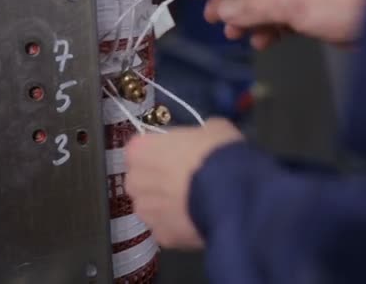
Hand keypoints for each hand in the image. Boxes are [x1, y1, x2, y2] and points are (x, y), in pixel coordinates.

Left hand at [125, 118, 243, 248]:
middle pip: (142, 180)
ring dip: (168, 206)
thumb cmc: (217, 153)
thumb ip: (199, 133)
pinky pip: (169, 228)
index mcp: (140, 150)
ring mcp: (146, 212)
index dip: (161, 152)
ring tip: (195, 203)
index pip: (141, 149)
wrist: (231, 194)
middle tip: (186, 180)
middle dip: (159, 181)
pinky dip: (180, 226)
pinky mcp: (162, 237)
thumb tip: (205, 137)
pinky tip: (200, 220)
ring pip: (153, 208)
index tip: (178, 155)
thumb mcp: (214, 128)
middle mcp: (134, 181)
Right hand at [190, 0, 365, 48]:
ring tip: (234, 34)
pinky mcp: (309, 6)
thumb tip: (220, 10)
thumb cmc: (339, 2)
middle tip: (214, 19)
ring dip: (247, 16)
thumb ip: (251, 8)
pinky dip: (268, 26)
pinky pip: (279, 13)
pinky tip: (261, 42)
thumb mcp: (291, 4)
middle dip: (231, 0)